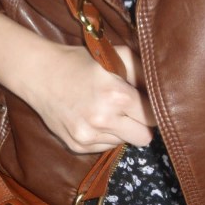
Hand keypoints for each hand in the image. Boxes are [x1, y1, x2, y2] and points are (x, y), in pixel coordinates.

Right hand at [0, 13, 155, 152]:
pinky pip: (104, 147)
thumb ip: (142, 70)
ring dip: (121, 130)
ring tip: (105, 111)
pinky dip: (103, 136)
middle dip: (142, 125)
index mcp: (117, 96)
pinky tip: (91, 118)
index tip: (148, 104)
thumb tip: (165, 85)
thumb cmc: (79, 62)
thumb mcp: (113, 57)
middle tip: (132, 111)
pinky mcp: (78, 146)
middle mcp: (104, 120)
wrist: (39, 75)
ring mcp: (89, 136)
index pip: (154, 117)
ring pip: (124, 143)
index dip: (154, 110)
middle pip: (144, 138)